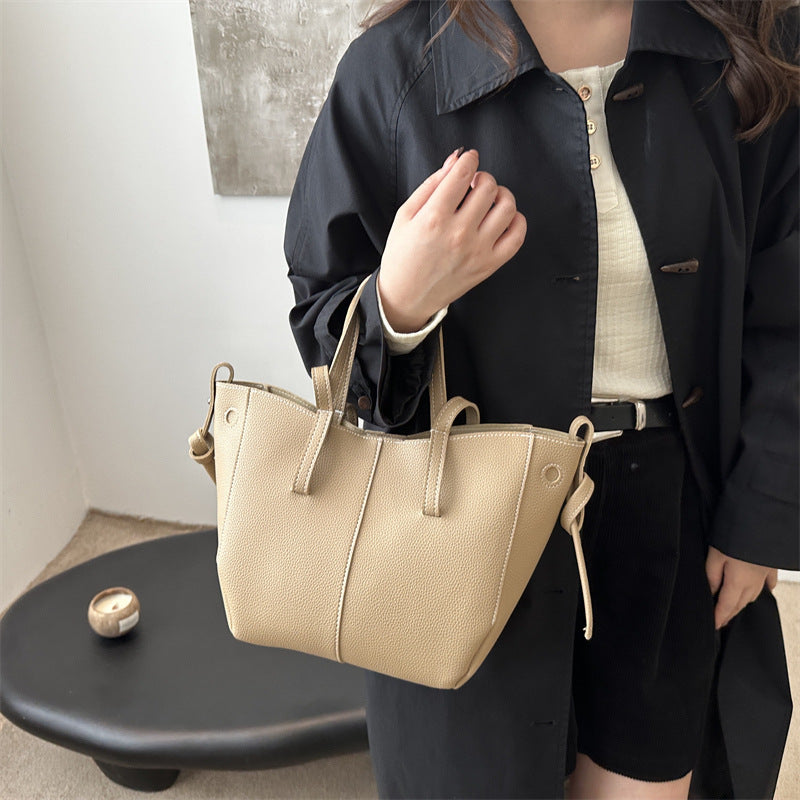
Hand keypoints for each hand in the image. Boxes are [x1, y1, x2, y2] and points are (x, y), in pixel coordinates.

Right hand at [377, 147, 526, 331]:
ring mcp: (477, 251)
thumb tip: (455, 159)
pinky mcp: (488, 265)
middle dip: (482, 178)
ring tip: (489, 199)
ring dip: (501, 195)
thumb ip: (432, 184)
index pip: (463, 174)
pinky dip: (516, 221)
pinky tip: (502, 219)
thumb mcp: (406, 215)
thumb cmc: (402, 256)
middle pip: (487, 187)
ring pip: (506, 207)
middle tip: (473, 184)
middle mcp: (458, 233)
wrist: (406, 297)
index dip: (469, 159)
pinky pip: (517, 237)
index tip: (470, 159)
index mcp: (434, 218)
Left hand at [705, 544, 777, 628]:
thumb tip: (711, 592)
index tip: (714, 626)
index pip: (726, 606)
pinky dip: (764, 589)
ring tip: (735, 608)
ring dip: (743, 603)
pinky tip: (763, 590)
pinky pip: (768, 582)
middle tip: (722, 621)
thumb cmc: (735, 536)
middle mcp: (753, 582)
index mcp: (737, 582)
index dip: (719, 617)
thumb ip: (712, 576)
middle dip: (730, 614)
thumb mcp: (715, 555)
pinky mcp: (771, 565)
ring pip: (753, 595)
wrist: (762, 522)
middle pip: (740, 604)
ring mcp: (764, 574)